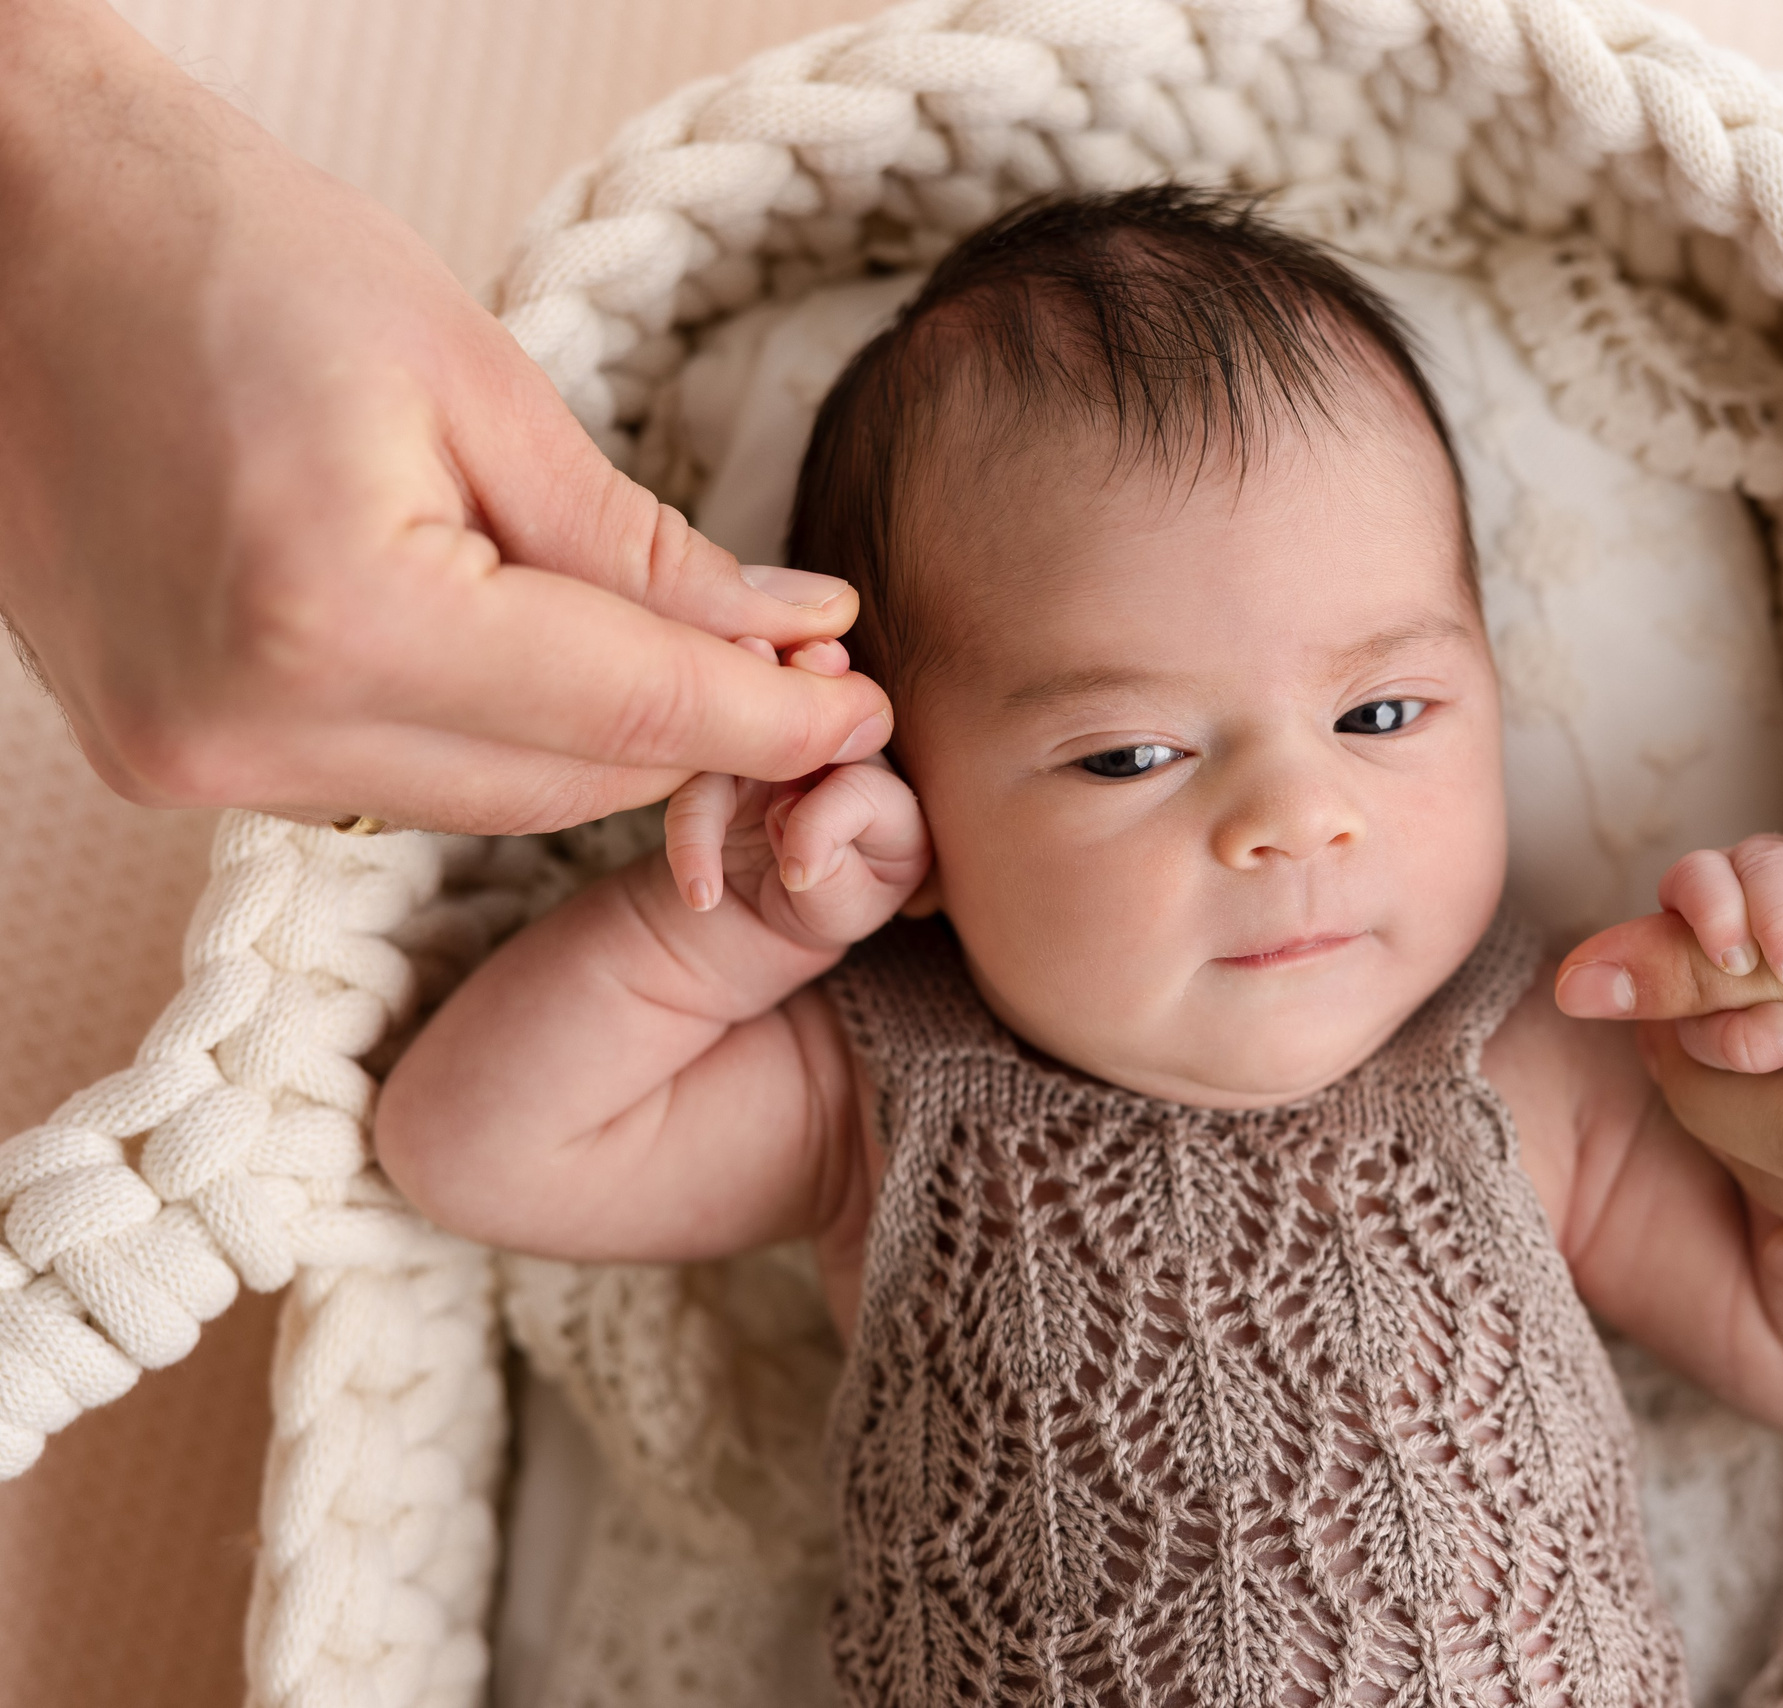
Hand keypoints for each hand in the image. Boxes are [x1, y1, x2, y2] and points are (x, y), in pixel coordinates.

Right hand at [0, 3, 888, 832]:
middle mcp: (249, 724)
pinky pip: (393, 781)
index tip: (868, 708)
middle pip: (564, 786)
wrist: (22, 237)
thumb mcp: (481, 382)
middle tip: (802, 670)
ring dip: (599, 745)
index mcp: (335, 615)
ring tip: (685, 654)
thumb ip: (640, 549)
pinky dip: (490, 738)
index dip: (769, 717)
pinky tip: (538, 661)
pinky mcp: (165, 757)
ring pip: (487, 802)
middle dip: (699, 735)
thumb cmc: (247, 257)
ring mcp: (192, 757)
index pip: (626, 714)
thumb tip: (794, 637)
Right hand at [662, 724, 932, 953]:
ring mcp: (785, 752)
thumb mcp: (845, 913)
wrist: (775, 917)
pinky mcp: (728, 764)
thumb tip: (788, 831)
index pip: (862, 786)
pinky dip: (687, 839)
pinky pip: (695, 786)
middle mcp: (843, 758)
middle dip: (776, 808)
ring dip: (715, 823)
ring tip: (708, 892)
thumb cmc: (827, 909)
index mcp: (892, 798)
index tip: (797, 877)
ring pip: (742, 755)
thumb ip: (835, 878)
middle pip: (807, 747)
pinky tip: (697, 891)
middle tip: (772, 868)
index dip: (825, 828)